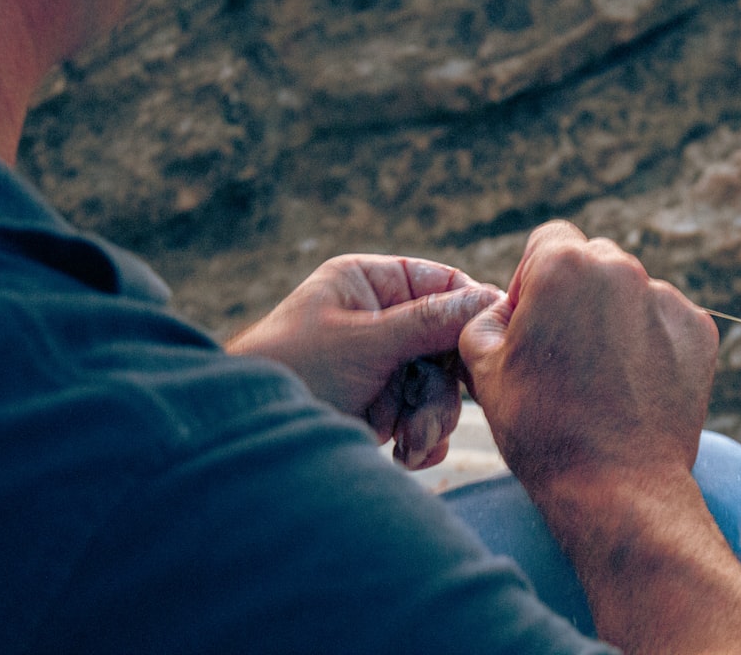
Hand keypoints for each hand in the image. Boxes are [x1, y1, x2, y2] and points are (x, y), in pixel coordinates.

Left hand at [226, 254, 500, 468]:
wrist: (249, 438)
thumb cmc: (292, 369)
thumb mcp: (365, 342)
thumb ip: (429, 321)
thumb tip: (490, 299)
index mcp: (371, 284)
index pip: (443, 285)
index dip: (469, 315)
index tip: (484, 345)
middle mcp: (382, 322)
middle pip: (449, 345)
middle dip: (443, 387)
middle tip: (429, 414)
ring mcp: (384, 368)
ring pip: (442, 388)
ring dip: (432, 420)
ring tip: (408, 443)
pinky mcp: (384, 409)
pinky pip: (427, 419)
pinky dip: (422, 440)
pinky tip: (405, 455)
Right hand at [459, 220, 718, 486]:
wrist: (615, 487)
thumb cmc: (541, 427)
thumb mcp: (482, 367)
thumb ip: (484, 318)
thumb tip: (503, 311)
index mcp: (563, 266)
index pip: (547, 241)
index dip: (532, 280)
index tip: (531, 324)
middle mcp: (622, 269)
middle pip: (592, 261)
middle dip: (575, 294)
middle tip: (562, 353)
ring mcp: (667, 299)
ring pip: (630, 292)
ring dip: (613, 318)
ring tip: (600, 378)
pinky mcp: (700, 332)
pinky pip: (664, 321)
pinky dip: (649, 343)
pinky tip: (632, 386)